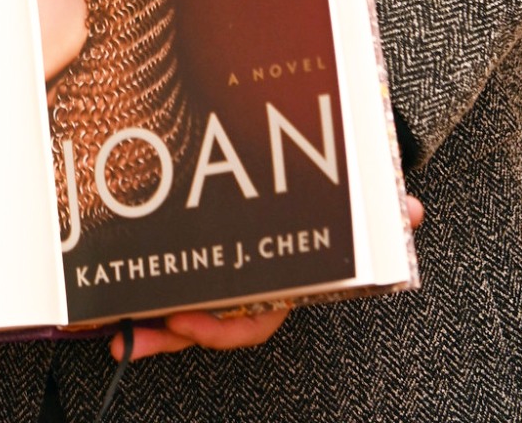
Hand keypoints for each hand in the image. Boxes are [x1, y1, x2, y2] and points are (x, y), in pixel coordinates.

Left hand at [111, 196, 425, 359]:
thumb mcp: (351, 211)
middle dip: (167, 336)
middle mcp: (249, 289)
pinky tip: (111, 306)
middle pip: (205, 325)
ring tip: (111, 334)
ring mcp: (222, 280)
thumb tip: (411, 211)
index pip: (252, 320)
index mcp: (280, 284)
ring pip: (180, 312)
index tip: (188, 320)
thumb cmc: (327, 211)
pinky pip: (168, 286)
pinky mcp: (197, 259)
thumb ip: (380, 215)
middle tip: (131, 339)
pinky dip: (141, 297)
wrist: (315, 183)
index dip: (221, 328)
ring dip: (145, 326)